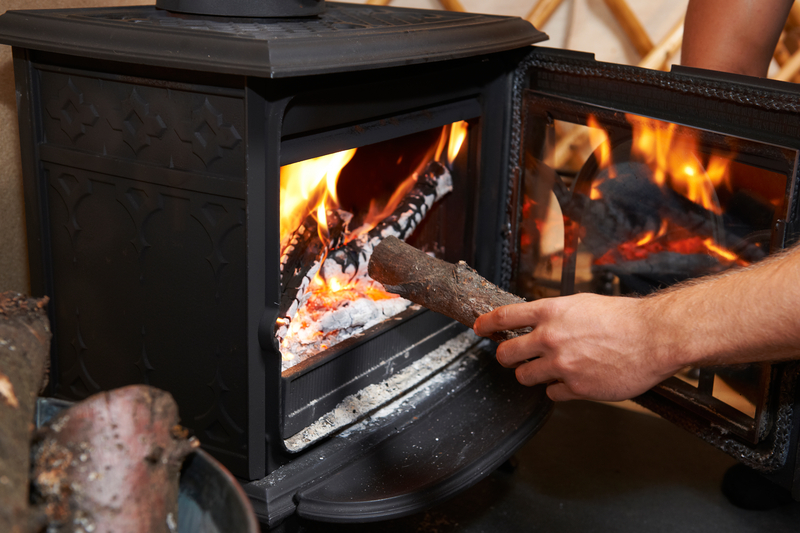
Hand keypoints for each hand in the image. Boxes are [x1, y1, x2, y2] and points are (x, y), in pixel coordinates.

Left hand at [473, 293, 682, 401]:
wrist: (654, 337)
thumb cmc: (623, 318)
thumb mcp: (581, 304)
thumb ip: (555, 315)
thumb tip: (536, 322)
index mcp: (550, 312)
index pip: (504, 317)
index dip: (486, 324)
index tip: (478, 328)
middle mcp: (550, 338)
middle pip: (507, 353)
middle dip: (506, 357)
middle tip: (511, 357)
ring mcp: (562, 364)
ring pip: (525, 377)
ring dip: (532, 374)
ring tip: (548, 369)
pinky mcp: (576, 387)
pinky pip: (552, 393)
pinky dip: (558, 389)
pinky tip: (572, 381)